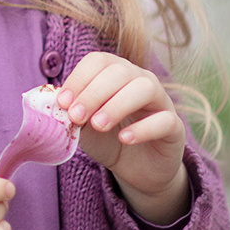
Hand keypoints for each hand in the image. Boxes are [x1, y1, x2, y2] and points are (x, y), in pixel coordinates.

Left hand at [57, 52, 189, 224]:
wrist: (135, 168)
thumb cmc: (107, 139)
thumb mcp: (83, 126)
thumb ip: (71, 113)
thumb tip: (55, 104)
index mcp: (115, 73)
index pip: (98, 61)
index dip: (79, 78)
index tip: (63, 103)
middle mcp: (140, 80)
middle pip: (120, 71)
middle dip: (94, 92)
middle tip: (76, 116)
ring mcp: (161, 101)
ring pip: (145, 87)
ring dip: (117, 104)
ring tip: (98, 125)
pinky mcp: (174, 127)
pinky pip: (164, 120)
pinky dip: (142, 128)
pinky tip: (124, 139)